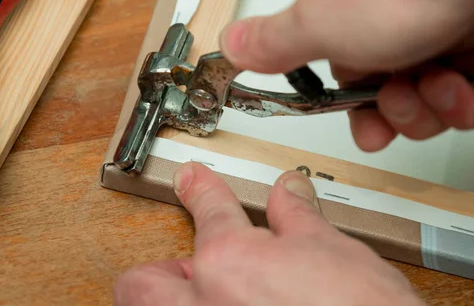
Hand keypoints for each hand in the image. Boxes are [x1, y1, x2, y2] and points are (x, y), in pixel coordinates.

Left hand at [114, 162, 423, 305]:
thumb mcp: (331, 250)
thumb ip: (297, 217)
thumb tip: (288, 192)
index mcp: (228, 261)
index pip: (208, 209)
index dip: (200, 189)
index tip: (192, 180)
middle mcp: (204, 304)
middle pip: (141, 282)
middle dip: (161, 269)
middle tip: (190, 264)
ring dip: (176, 299)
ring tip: (211, 294)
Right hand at [219, 0, 473, 150]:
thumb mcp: (314, 24)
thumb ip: (270, 43)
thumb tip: (227, 45)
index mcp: (344, 31)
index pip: (347, 92)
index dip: (363, 118)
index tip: (372, 127)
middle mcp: (390, 37)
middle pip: (395, 108)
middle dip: (405, 115)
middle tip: (406, 92)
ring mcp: (437, 42)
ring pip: (439, 109)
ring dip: (443, 106)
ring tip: (444, 78)